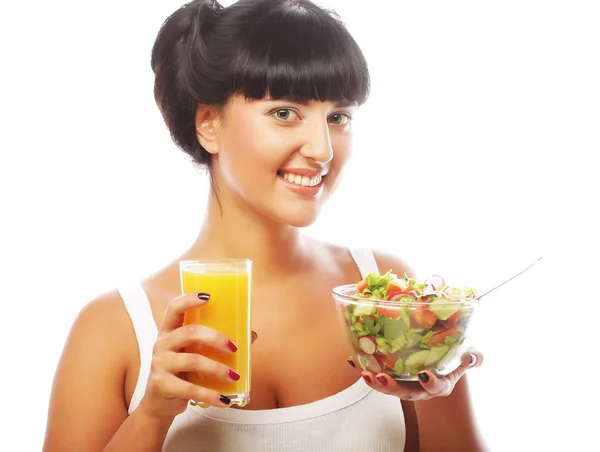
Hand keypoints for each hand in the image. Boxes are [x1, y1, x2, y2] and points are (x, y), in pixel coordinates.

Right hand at [138, 292, 257, 419]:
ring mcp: (160, 364)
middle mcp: (162, 344)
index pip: (174, 308)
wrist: (159, 403)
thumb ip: (215, 343)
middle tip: (234, 348)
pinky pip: (190, 389)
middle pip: (189, 332)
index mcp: (169, 331)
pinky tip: (224, 399)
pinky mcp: (162, 385)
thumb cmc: (182, 372)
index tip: (208, 296)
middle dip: (215, 338)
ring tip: (234, 376)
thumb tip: (251, 334)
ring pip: (192, 360)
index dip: (189, 299)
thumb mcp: (194, 353)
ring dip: (217, 368)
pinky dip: (211, 395)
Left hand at [347, 350, 482, 400]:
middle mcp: (419, 388)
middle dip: (393, 387)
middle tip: (382, 378)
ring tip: (364, 373)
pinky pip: (375, 375)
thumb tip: (473, 355)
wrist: (436, 366)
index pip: (437, 387)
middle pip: (405, 393)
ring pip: (388, 388)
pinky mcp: (390, 376)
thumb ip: (473, 358)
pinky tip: (351, 360)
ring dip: (375, 382)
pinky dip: (362, 368)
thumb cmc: (450, 362)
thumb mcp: (464, 360)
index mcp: (439, 384)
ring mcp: (403, 383)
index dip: (432, 383)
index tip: (426, 375)